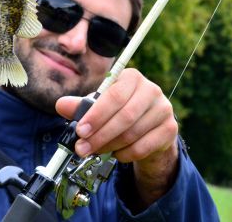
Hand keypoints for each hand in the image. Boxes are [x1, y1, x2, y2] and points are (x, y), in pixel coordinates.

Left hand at [55, 68, 178, 204]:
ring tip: (95, 151)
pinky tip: (116, 153)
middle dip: (100, 135)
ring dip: (110, 146)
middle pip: (125, 116)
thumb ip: (81, 106)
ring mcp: (164, 109)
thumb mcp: (98, 106)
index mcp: (132, 77)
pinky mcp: (170, 128)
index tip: (80, 131)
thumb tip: (61, 105)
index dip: (96, 115)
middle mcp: (151, 90)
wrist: (148, 127)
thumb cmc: (119, 111)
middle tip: (82, 148)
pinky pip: (144, 146)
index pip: (115, 96)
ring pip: (133, 133)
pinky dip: (126, 154)